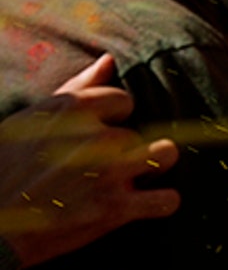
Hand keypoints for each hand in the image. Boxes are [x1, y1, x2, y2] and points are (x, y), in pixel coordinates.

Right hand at [0, 55, 180, 269]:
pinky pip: (168, 199)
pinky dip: (161, 203)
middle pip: (136, 133)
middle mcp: (96, 136)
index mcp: (73, 110)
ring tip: (133, 178)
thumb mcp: (28, 122)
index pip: (124, 101)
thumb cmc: (3, 171)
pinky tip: (145, 205)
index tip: (94, 137)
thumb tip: (109, 60)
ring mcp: (110, 173)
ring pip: (166, 154)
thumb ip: (75, 89)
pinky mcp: (116, 209)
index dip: (111, 120)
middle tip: (96, 170)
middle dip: (122, 151)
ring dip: (154, 166)